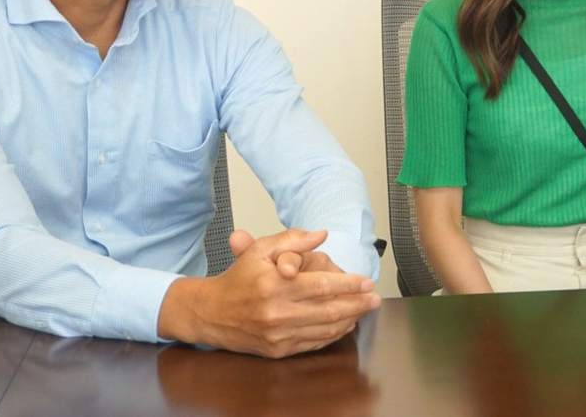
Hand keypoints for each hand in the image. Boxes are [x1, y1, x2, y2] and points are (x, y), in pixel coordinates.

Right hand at [159, 227, 379, 356]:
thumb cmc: (238, 278)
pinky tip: (344, 324)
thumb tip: (322, 234)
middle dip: (357, 304)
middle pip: (328, 310)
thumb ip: (293, 240)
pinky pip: (313, 343)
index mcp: (274, 285)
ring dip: (350, 320)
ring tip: (365, 310)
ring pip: (324, 329)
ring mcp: (277, 334)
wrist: (210, 312)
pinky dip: (332, 335)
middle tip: (375, 298)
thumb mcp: (260, 250)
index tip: (367, 281)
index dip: (349, 284)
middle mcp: (276, 312)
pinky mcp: (277, 350)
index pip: (322, 285)